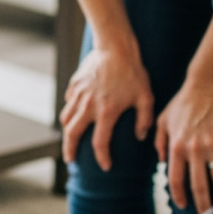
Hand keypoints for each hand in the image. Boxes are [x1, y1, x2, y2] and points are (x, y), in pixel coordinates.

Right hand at [59, 45, 153, 170]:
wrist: (115, 47)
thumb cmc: (133, 72)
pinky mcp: (75, 84)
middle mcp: (88, 106)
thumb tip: (140, 137)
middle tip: (71, 161)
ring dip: (67, 132)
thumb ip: (144, 120)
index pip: (100, 143)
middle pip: (72, 134)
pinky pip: (68, 102)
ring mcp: (79, 94)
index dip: (102, 158)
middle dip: (70, 150)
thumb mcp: (146, 97)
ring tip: (69, 141)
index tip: (105, 166)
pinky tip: (74, 115)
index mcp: (106, 112)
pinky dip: (69, 111)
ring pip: (66, 118)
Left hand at [155, 82, 212, 213]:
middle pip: (198, 185)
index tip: (183, 205)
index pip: (175, 178)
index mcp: (176, 146)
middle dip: (201, 204)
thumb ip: (159, 140)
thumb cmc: (185, 100)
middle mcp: (194, 149)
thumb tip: (160, 160)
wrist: (209, 83)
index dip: (179, 195)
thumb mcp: (164, 119)